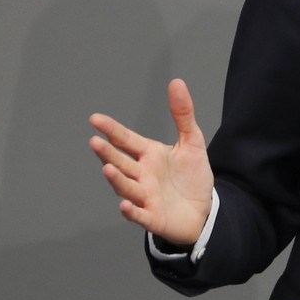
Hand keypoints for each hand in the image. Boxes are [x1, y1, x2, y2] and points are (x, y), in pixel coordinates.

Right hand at [88, 78, 214, 245]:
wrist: (204, 209)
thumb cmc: (192, 176)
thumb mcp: (192, 141)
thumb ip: (182, 114)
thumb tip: (176, 82)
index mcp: (149, 155)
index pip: (126, 140)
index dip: (111, 130)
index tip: (95, 119)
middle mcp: (142, 175)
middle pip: (121, 163)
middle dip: (108, 154)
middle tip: (95, 142)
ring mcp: (145, 197)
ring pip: (126, 187)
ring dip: (116, 180)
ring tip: (107, 168)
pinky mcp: (153, 217)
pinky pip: (139, 214)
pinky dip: (131, 211)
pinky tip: (124, 205)